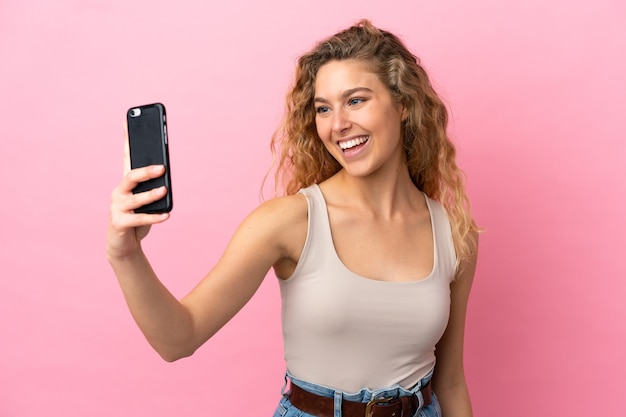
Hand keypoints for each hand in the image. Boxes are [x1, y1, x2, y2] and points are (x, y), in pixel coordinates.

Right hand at [106, 124, 169, 259]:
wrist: (123, 244)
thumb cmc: (137, 218)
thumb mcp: (147, 201)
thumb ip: (153, 188)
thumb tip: (166, 177)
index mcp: (126, 183)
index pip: (126, 157)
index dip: (127, 139)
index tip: (128, 121)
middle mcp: (119, 192)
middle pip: (130, 176)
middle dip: (146, 171)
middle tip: (162, 168)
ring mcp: (117, 207)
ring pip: (135, 198)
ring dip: (151, 194)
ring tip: (165, 191)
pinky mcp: (119, 222)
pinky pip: (138, 218)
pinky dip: (154, 217)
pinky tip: (167, 215)